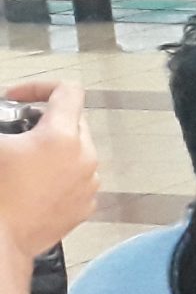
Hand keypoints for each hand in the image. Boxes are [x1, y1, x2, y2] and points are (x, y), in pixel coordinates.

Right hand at [0, 80, 98, 290]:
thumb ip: (0, 123)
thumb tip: (3, 123)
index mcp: (62, 137)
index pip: (68, 91)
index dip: (38, 87)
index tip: (14, 99)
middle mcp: (84, 158)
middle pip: (74, 120)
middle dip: (44, 119)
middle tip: (15, 130)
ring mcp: (88, 184)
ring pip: (77, 151)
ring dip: (53, 148)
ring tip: (23, 160)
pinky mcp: (85, 206)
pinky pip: (77, 178)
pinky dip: (59, 174)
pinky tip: (33, 184)